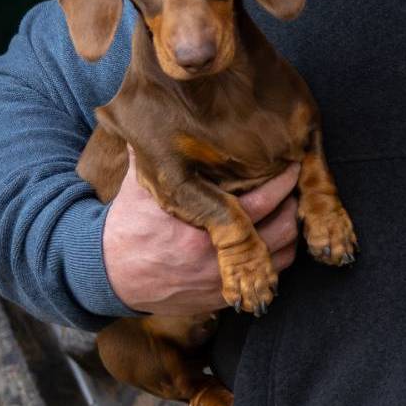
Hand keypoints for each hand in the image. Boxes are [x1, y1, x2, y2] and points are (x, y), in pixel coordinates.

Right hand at [102, 147, 299, 314]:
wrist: (109, 275)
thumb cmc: (127, 225)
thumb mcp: (140, 186)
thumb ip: (156, 151)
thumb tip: (154, 108)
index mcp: (199, 225)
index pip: (261, 200)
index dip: (283, 181)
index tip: (292, 163)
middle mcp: (217, 256)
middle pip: (281, 229)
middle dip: (294, 204)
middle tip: (297, 185)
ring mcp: (223, 279)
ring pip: (281, 256)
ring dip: (291, 231)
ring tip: (291, 208)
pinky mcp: (223, 296)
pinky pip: (268, 278)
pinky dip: (279, 257)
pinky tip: (277, 236)